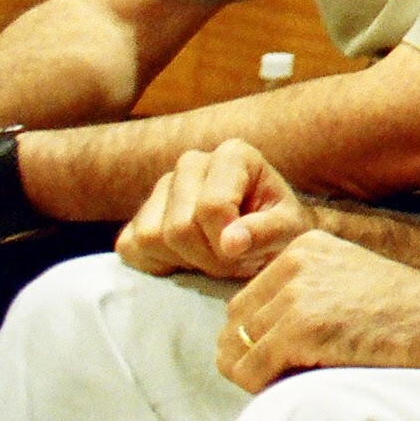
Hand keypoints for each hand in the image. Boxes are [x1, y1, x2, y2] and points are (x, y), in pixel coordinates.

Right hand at [118, 139, 314, 279]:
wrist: (266, 236)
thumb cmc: (281, 226)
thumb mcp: (289, 230)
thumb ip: (266, 232)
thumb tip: (230, 242)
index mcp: (232, 155)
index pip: (212, 207)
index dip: (226, 242)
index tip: (246, 251)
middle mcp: (192, 163)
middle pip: (179, 227)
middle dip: (208, 257)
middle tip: (233, 261)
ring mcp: (161, 188)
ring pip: (151, 238)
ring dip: (185, 262)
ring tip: (215, 257)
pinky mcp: (138, 216)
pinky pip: (131, 247)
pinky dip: (159, 264)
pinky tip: (189, 259)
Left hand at [222, 230, 419, 389]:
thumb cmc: (402, 312)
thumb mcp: (345, 279)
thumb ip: (299, 291)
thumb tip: (242, 338)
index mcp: (303, 247)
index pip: (244, 304)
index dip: (261, 339)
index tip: (293, 354)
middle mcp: (294, 263)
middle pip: (234, 327)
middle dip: (254, 356)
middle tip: (292, 369)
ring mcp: (297, 295)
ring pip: (237, 353)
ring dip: (261, 374)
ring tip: (301, 373)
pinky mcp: (302, 328)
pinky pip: (252, 372)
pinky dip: (268, 386)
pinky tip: (305, 377)